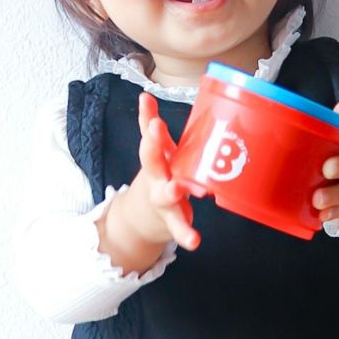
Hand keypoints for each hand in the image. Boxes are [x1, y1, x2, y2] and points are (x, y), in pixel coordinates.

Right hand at [130, 92, 200, 250]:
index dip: (147, 118)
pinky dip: (186, 235)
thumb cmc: (159, 175)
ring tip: (176, 187)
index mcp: (157, 158)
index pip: (150, 134)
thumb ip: (149, 125)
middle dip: (152, 144)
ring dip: (170, 190)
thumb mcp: (156, 152)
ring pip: (164, 195)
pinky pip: (179, 228)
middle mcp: (156, 176)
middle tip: (154, 128)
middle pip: (151, 160)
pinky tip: (194, 242)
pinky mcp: (173, 220)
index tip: (147, 103)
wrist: (145, 215)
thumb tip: (144, 96)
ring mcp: (163, 198)